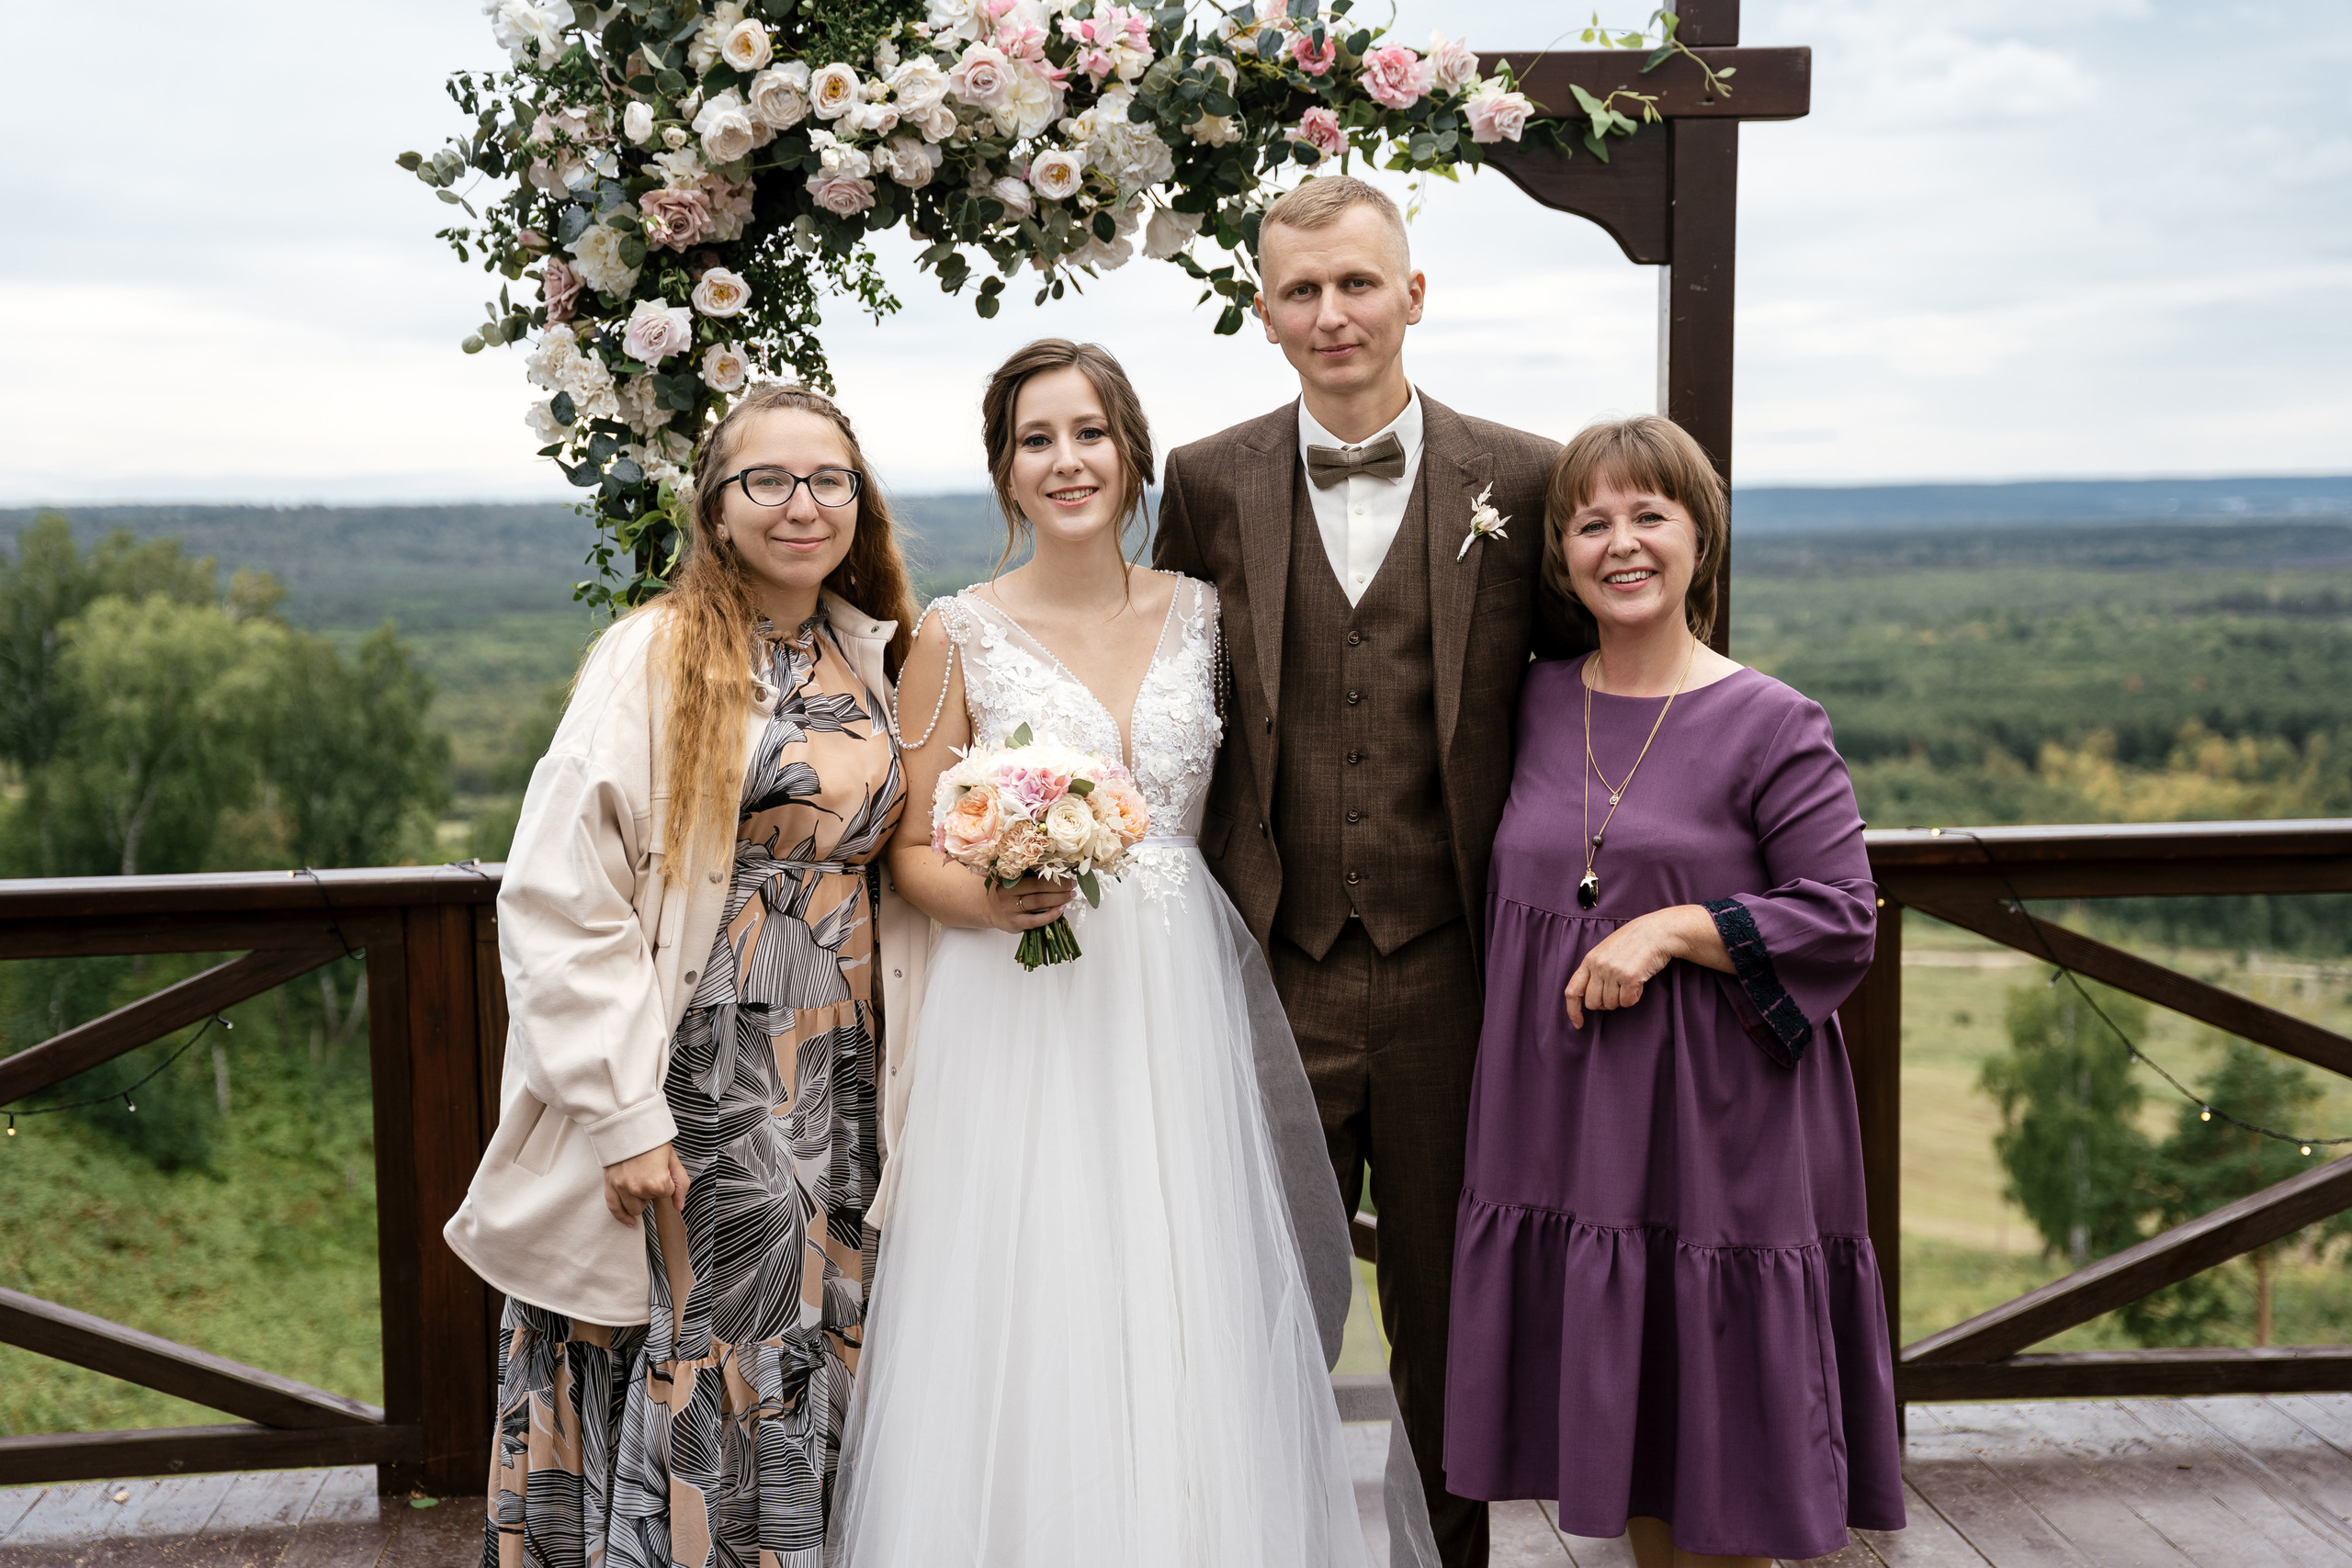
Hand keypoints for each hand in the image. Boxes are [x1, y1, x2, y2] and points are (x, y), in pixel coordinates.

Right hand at [603, 1142, 688, 1224]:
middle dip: (651, 1191)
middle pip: (649, 1202)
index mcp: (658, 1182)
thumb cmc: (653, 1141)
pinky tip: (629, 1222)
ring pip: (634, 1208)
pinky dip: (622, 1216)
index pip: (666, 1194)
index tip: (661, 1168)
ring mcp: (622, 1188)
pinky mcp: (610, 1185)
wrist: (629, 1126)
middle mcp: (639, 1188)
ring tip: (639, 1180)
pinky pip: (614, 1208)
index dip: (666, 1182)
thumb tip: (679, 1207)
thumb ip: (681, 1185)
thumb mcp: (673, 1160)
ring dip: (638, 1199)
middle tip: (649, 1172)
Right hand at [984, 874, 1074, 934]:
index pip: (1034, 873)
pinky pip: (1036, 920)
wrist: (987, 908)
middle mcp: (1008, 891)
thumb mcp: (1010, 877)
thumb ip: (1026, 873)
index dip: (1052, 873)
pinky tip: (1061, 909)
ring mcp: (1011, 908)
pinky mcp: (1014, 923)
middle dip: (1059, 886)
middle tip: (1072, 885)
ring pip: (1039, 902)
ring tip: (1070, 896)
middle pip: (1038, 887)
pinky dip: (1051, 915)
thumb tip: (1054, 866)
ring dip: (1058, 899)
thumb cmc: (1005, 891)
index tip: (1066, 873)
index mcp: (1008, 877)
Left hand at [1564, 908, 1698, 1028]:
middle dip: (1605, 1004)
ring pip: (1611, 1004)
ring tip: (1630, 981)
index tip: (1579, 1023)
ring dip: (1622, 999)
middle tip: (1618, 991)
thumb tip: (1589, 998)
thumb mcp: (1606, 951)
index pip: (1572, 991)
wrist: (1657, 932)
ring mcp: (1613, 971)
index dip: (1573, 1011)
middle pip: (1593, 1003)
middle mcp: (1598, 966)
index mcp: (1589, 960)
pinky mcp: (1630, 977)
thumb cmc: (1633, 943)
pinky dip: (1634, 997)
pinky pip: (1627, 1002)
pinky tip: (1639, 983)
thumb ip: (1595, 970)